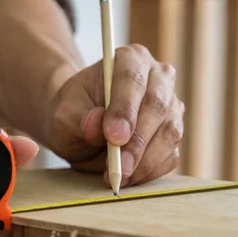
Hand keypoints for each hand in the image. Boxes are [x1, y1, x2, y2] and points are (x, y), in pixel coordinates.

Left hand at [45, 44, 184, 186]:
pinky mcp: (174, 133)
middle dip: (138, 141)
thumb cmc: (73, 113)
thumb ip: (77, 117)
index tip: (113, 136)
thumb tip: (97, 124)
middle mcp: (159, 77)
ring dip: (146, 160)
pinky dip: (152, 170)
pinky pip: (171, 154)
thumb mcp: (63, 114)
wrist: (83, 125)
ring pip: (170, 132)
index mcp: (130, 59)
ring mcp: (171, 106)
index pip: (133, 79)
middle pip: (157, 106)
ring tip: (119, 176)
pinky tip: (129, 177)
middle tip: (119, 166)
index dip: (125, 108)